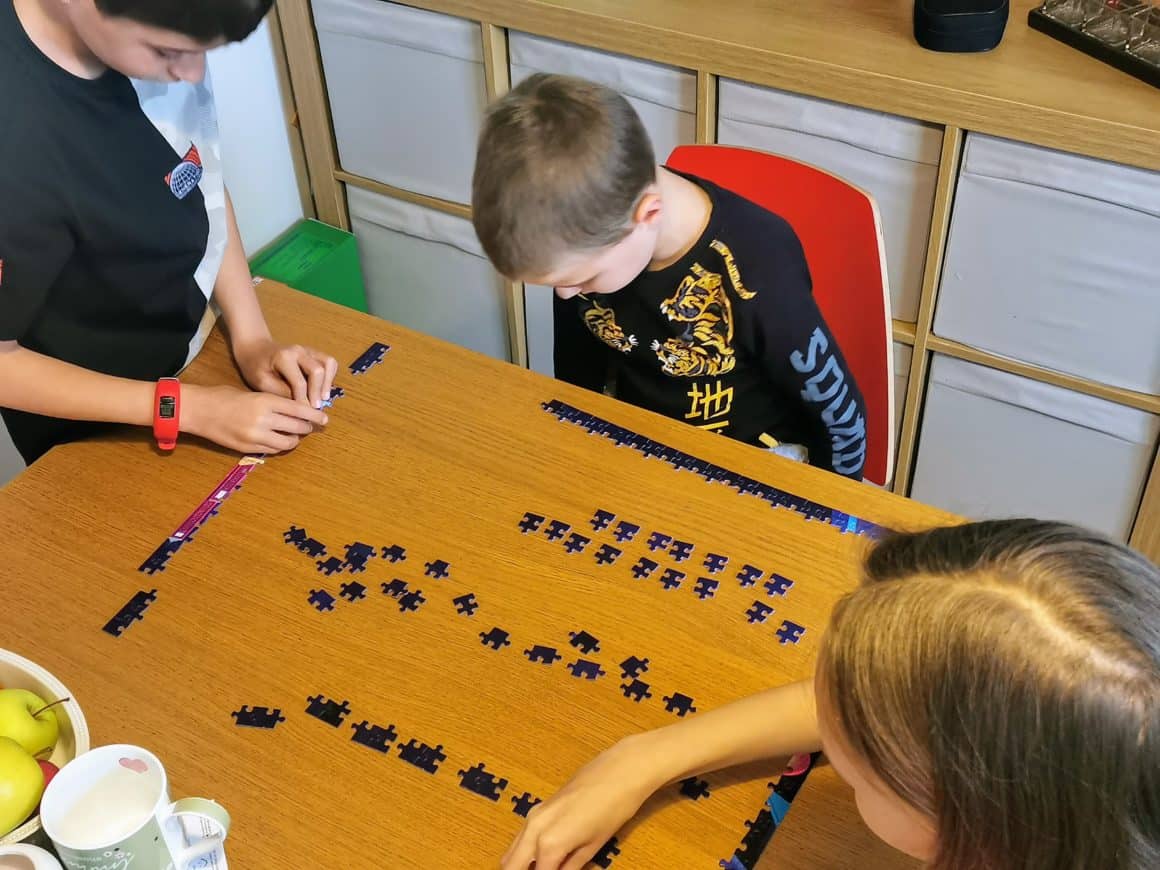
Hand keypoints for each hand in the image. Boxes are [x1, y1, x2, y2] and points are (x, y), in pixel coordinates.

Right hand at [182, 384, 328, 454]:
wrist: (198, 410)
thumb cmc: (223, 396)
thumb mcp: (252, 393)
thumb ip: (273, 403)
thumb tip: (295, 412)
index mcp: (265, 401)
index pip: (299, 410)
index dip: (314, 416)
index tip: (324, 419)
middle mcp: (263, 420)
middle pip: (297, 427)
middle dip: (307, 427)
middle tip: (310, 426)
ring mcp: (255, 436)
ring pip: (287, 442)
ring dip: (294, 439)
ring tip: (294, 434)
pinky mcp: (248, 448)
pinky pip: (272, 450)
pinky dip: (279, 445)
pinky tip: (279, 439)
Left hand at [231, 337, 337, 409]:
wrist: (255, 349)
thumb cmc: (255, 367)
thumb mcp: (261, 382)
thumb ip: (281, 392)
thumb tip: (301, 406)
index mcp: (284, 357)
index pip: (299, 382)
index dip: (303, 400)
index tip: (303, 414)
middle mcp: (299, 351)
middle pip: (318, 371)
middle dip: (318, 391)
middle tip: (315, 408)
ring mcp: (308, 350)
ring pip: (329, 364)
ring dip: (328, 383)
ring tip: (323, 398)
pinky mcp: (314, 352)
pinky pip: (329, 362)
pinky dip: (330, 376)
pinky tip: (323, 388)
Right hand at [501, 736, 665, 869]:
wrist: (621, 770)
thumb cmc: (614, 809)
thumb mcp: (592, 847)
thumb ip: (570, 868)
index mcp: (549, 843)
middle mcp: (534, 829)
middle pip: (511, 866)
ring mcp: (534, 815)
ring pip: (513, 852)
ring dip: (522, 865)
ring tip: (542, 868)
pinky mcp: (539, 807)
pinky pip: (522, 837)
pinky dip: (526, 852)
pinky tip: (543, 859)